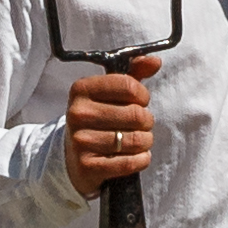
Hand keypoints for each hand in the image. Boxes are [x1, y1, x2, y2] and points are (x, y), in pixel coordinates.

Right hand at [65, 61, 156, 187]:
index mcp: (82, 89)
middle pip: (136, 114)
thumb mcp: (109, 94)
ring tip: (139, 140)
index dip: (143, 95)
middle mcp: (78, 113)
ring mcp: (81, 140)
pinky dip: (141, 159)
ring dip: (145, 141)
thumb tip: (155, 61)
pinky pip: (129, 162)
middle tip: (141, 125)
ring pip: (135, 139)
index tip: (140, 101)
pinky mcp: (87, 165)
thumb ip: (133, 75)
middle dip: (146, 121)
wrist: (72, 157)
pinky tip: (138, 156)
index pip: (129, 85)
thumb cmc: (98, 120)